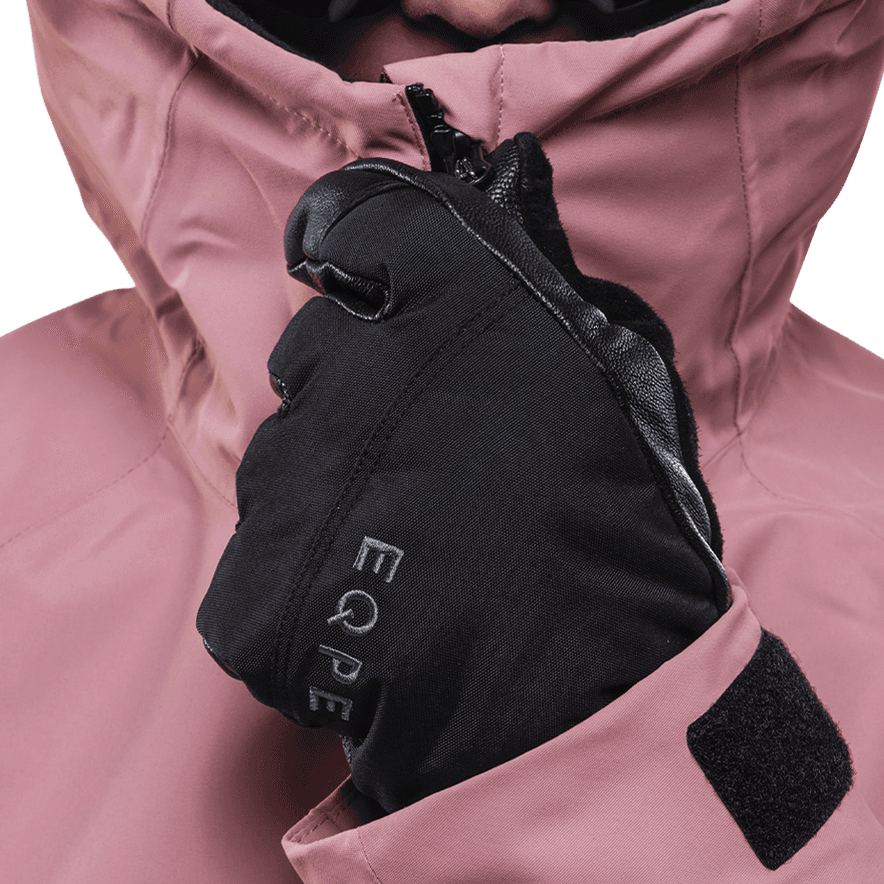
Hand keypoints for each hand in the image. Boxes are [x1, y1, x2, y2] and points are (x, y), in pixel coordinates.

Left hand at [196, 133, 728, 814]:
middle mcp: (361, 367)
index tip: (367, 286)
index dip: (359, 250)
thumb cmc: (627, 533)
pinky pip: (256, 566)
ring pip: (281, 456)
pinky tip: (378, 619)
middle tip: (426, 461)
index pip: (356, 215)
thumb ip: (537, 264)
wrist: (602, 713)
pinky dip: (302, 594)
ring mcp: (299, 481)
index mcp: (454, 297)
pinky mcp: (259, 588)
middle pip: (312, 346)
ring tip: (416, 554)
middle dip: (352, 388)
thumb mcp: (615, 367)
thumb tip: (503, 169)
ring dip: (328, 492)